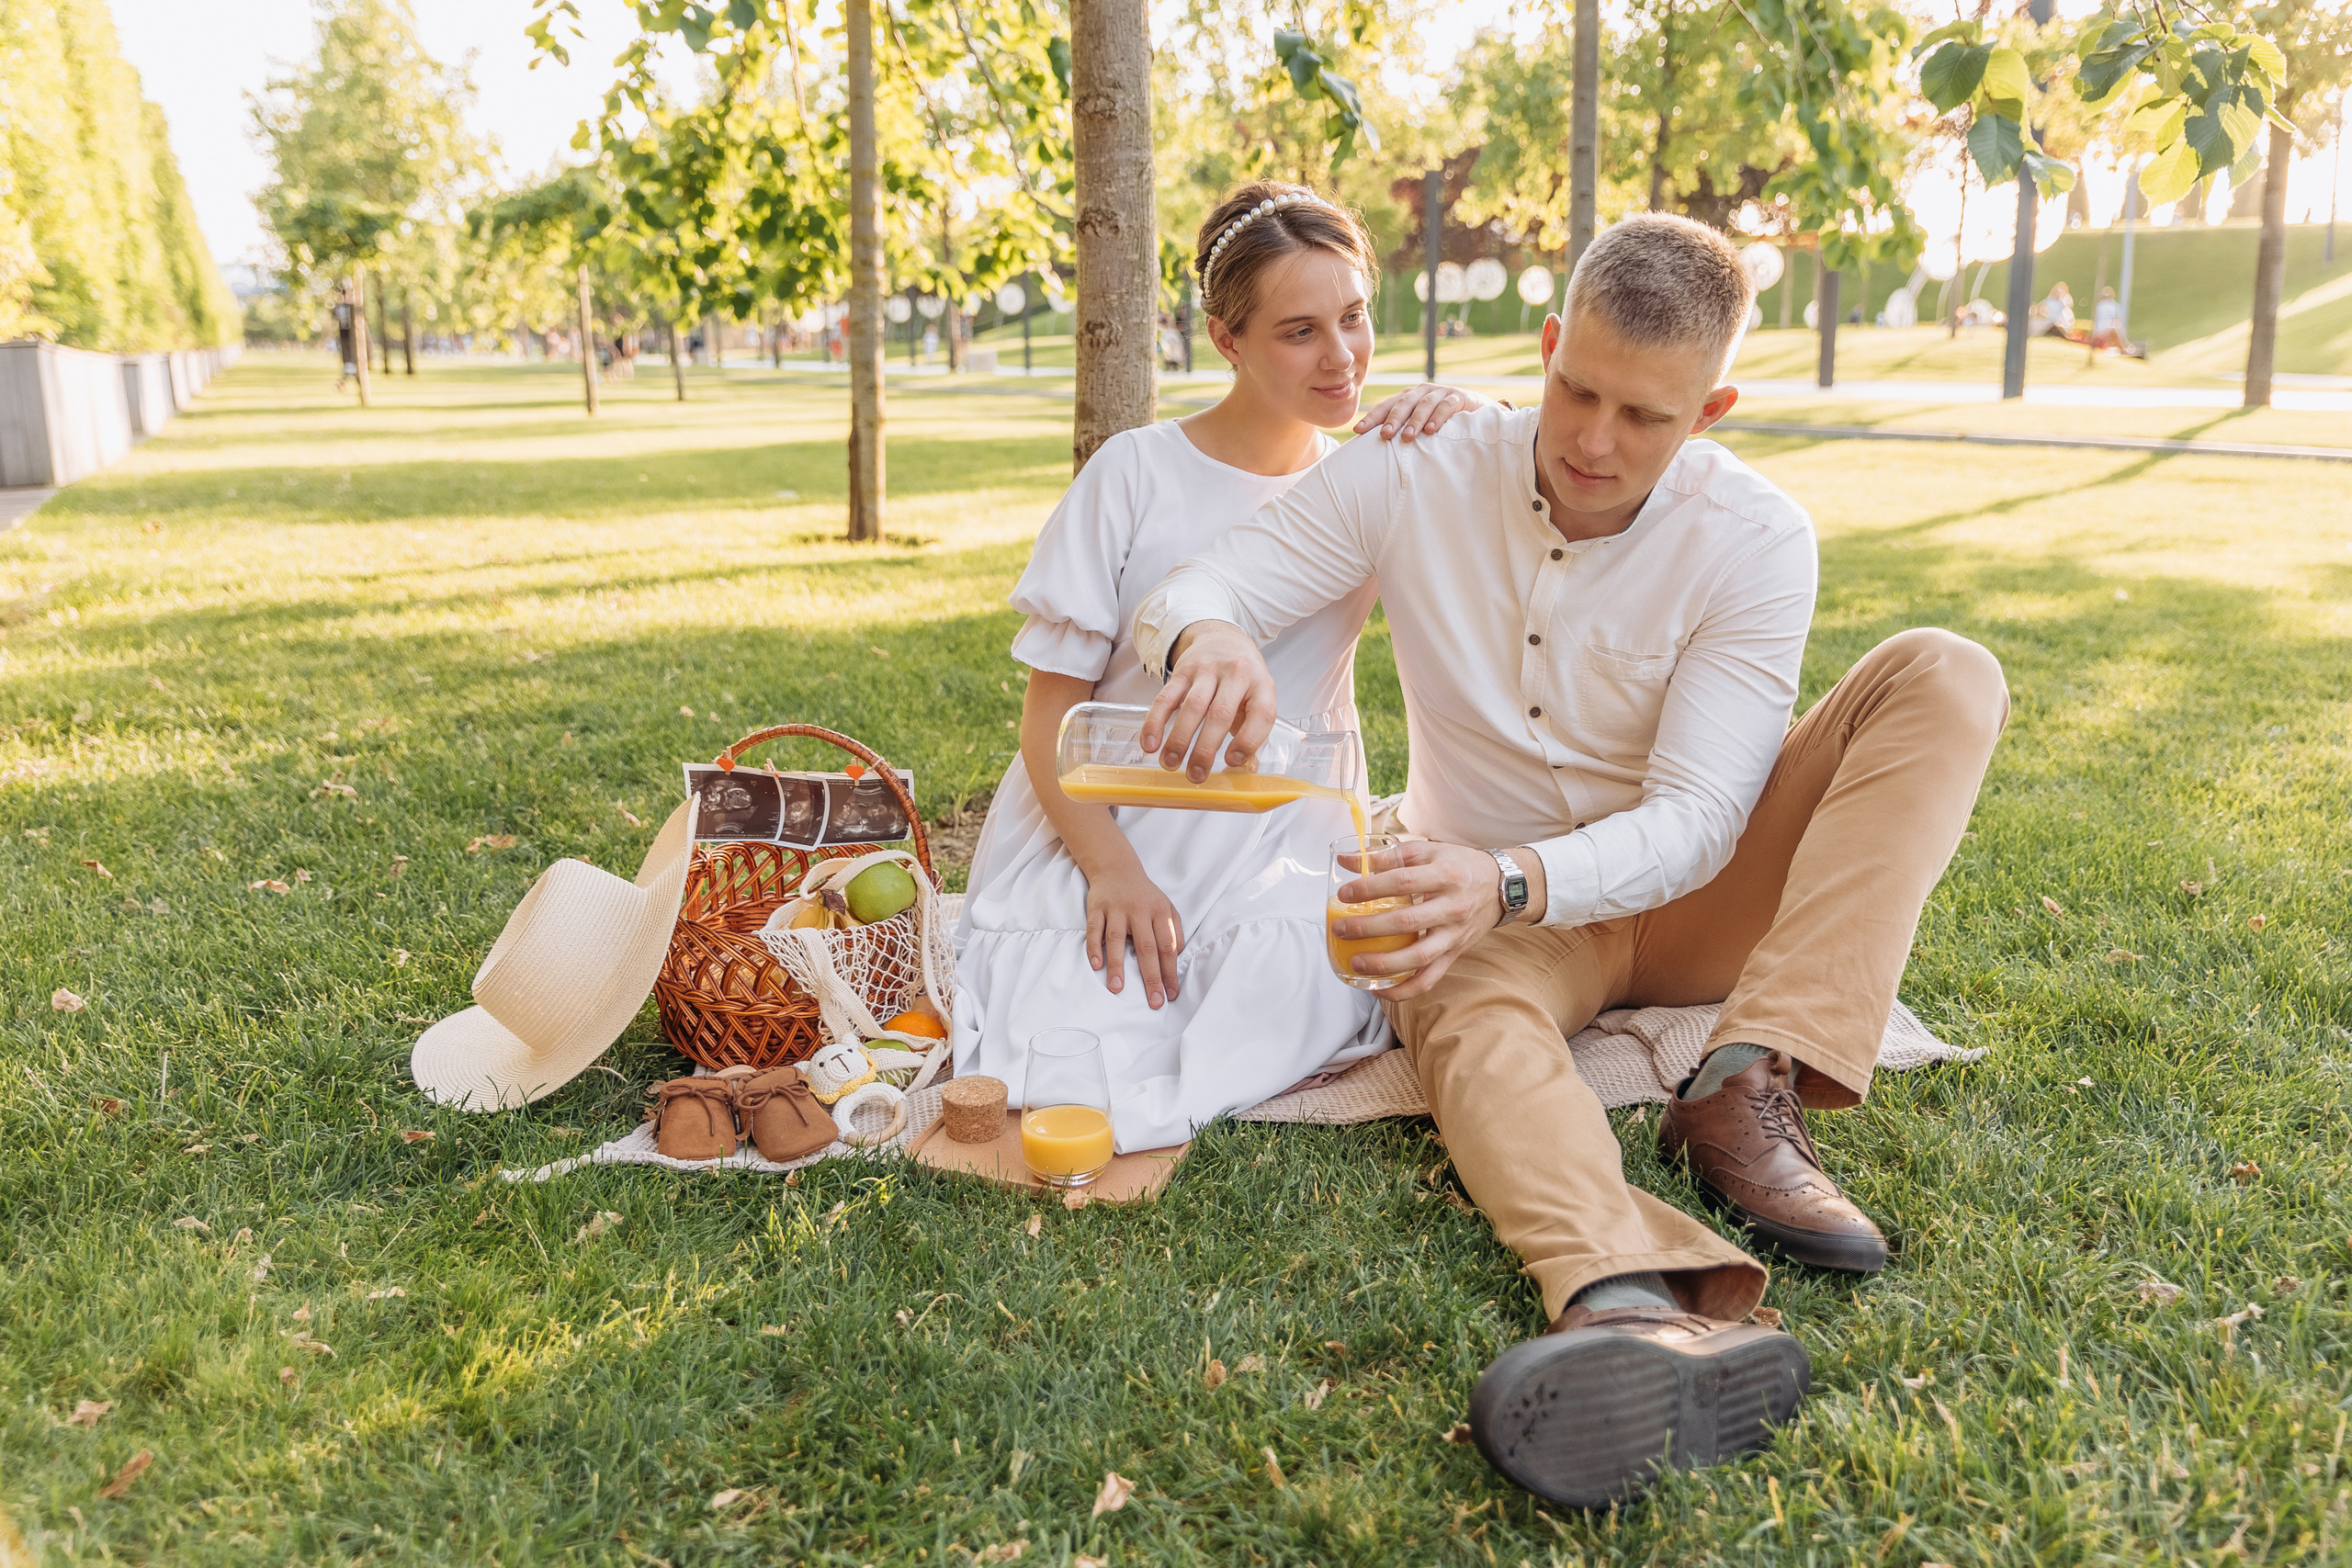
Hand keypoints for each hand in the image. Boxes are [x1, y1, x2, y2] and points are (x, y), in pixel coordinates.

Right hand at [1084, 864, 1183, 1007]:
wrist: (1117, 868)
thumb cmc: (1145, 895)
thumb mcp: (1166, 907)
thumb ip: (1174, 931)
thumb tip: (1176, 957)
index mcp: (1160, 912)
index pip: (1168, 946)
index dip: (1170, 971)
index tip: (1171, 994)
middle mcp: (1139, 911)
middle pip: (1147, 947)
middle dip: (1151, 977)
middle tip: (1153, 1002)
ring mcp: (1116, 909)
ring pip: (1117, 938)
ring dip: (1117, 965)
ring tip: (1117, 988)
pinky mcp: (1097, 907)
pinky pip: (1094, 929)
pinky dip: (1094, 947)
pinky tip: (1096, 964)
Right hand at [1140, 620, 1278, 781]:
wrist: (1221, 636)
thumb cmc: (1242, 677)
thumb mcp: (1257, 697)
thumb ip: (1253, 731)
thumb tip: (1246, 767)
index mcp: (1261, 685)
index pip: (1261, 714)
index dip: (1248, 741)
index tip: (1232, 762)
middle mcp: (1236, 674)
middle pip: (1220, 713)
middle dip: (1205, 749)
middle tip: (1195, 775)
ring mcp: (1207, 670)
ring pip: (1192, 707)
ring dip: (1179, 739)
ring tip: (1170, 764)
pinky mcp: (1183, 670)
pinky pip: (1166, 697)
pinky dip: (1155, 722)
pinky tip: (1150, 743)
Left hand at [1329, 839, 1519, 1000]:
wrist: (1501, 886)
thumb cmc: (1458, 866)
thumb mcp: (1427, 851)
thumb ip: (1387, 856)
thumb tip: (1346, 860)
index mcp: (1445, 875)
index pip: (1402, 882)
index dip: (1371, 888)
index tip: (1344, 893)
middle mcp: (1452, 906)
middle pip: (1406, 922)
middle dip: (1368, 928)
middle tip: (1341, 929)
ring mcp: (1455, 934)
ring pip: (1419, 957)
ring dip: (1384, 964)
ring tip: (1356, 963)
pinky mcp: (1455, 954)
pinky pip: (1429, 979)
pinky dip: (1404, 990)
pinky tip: (1380, 990)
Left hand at [1353, 383, 1490, 442]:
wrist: (1477, 410)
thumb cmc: (1442, 422)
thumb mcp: (1420, 425)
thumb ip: (1402, 431)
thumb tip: (1375, 454)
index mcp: (1408, 397)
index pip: (1386, 405)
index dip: (1373, 417)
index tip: (1359, 431)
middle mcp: (1421, 392)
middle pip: (1403, 403)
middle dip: (1393, 419)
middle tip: (1385, 435)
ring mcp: (1440, 392)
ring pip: (1424, 404)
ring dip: (1415, 420)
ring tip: (1408, 437)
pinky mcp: (1458, 397)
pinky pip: (1446, 406)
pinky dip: (1438, 417)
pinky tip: (1431, 430)